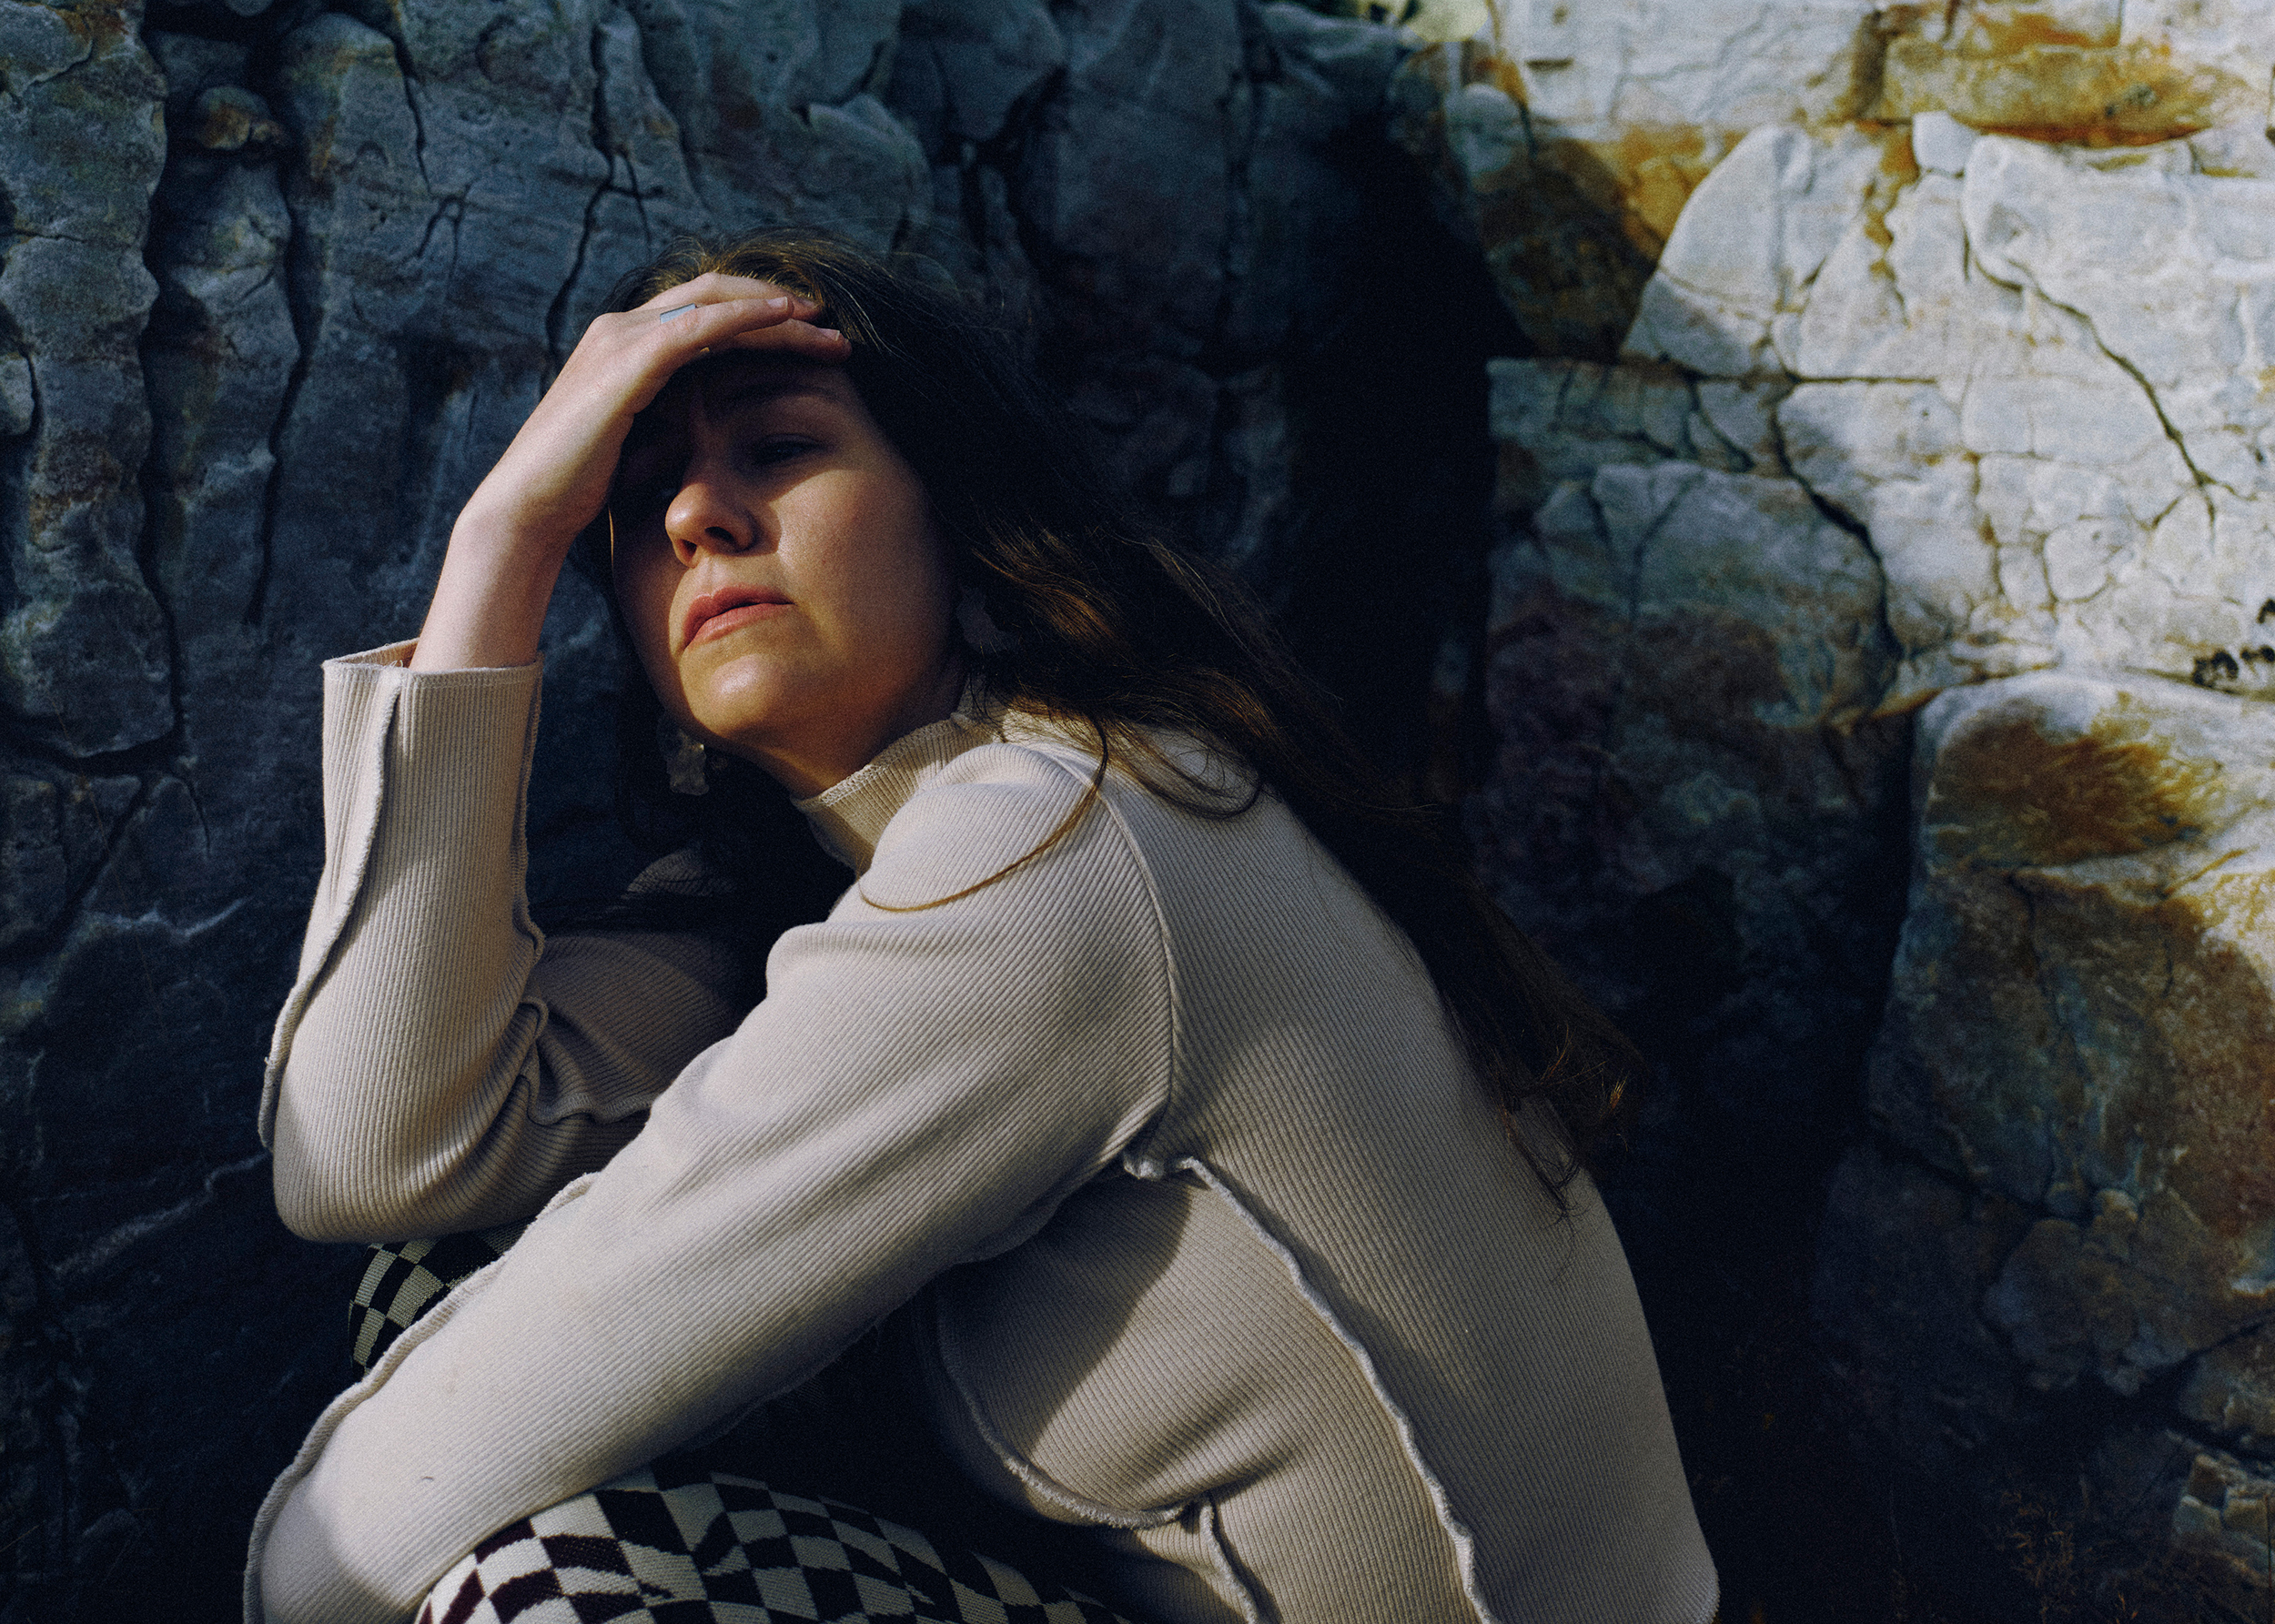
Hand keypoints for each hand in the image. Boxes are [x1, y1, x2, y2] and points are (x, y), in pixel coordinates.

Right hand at [410, 275, 851, 671]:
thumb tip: (715, 430)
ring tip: (827, 330)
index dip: (757, 317)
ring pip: (715, 303)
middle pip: (715, 294)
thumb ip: (673, 420)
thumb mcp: (641, 444)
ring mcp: (621, 338)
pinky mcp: (627, 361)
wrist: (530, 507)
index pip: (703, 312)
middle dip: (777, 305)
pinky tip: (785, 317)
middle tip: (831, 328)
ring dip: (777, 312)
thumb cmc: (583, 489)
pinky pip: (700, 325)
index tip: (809, 336)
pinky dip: (746, 316)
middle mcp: (621, 329)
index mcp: (625, 347)